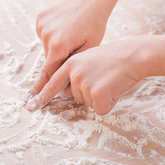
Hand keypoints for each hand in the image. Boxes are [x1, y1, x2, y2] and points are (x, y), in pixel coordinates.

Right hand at [23, 0, 120, 101]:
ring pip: (47, 48)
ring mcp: (41, 25)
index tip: (29, 101)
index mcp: (59, 45)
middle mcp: (47, 35)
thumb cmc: (94, 24)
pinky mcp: (40, 19)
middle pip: (50, 60)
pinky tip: (65, 27)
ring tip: (72, 34)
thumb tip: (64, 91)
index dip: (40, 89)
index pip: (48, 73)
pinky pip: (45, 36)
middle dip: (60, 60)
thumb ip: (74, 71)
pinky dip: (53, 36)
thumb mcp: (89, 49)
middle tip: (74, 48)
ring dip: (57, 48)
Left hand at [26, 38, 150, 114]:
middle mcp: (74, 74)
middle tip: (104, 78)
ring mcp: (84, 84)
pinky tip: (115, 89)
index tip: (30, 105)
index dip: (41, 96)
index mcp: (71, 64)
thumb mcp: (89, 59)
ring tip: (111, 81)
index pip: (52, 83)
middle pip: (75, 97)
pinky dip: (109, 104)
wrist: (134, 55)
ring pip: (88, 103)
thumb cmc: (115, 58)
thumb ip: (75, 74)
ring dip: (101, 97)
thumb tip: (67, 93)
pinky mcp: (96, 95)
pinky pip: (100, 109)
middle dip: (90, 92)